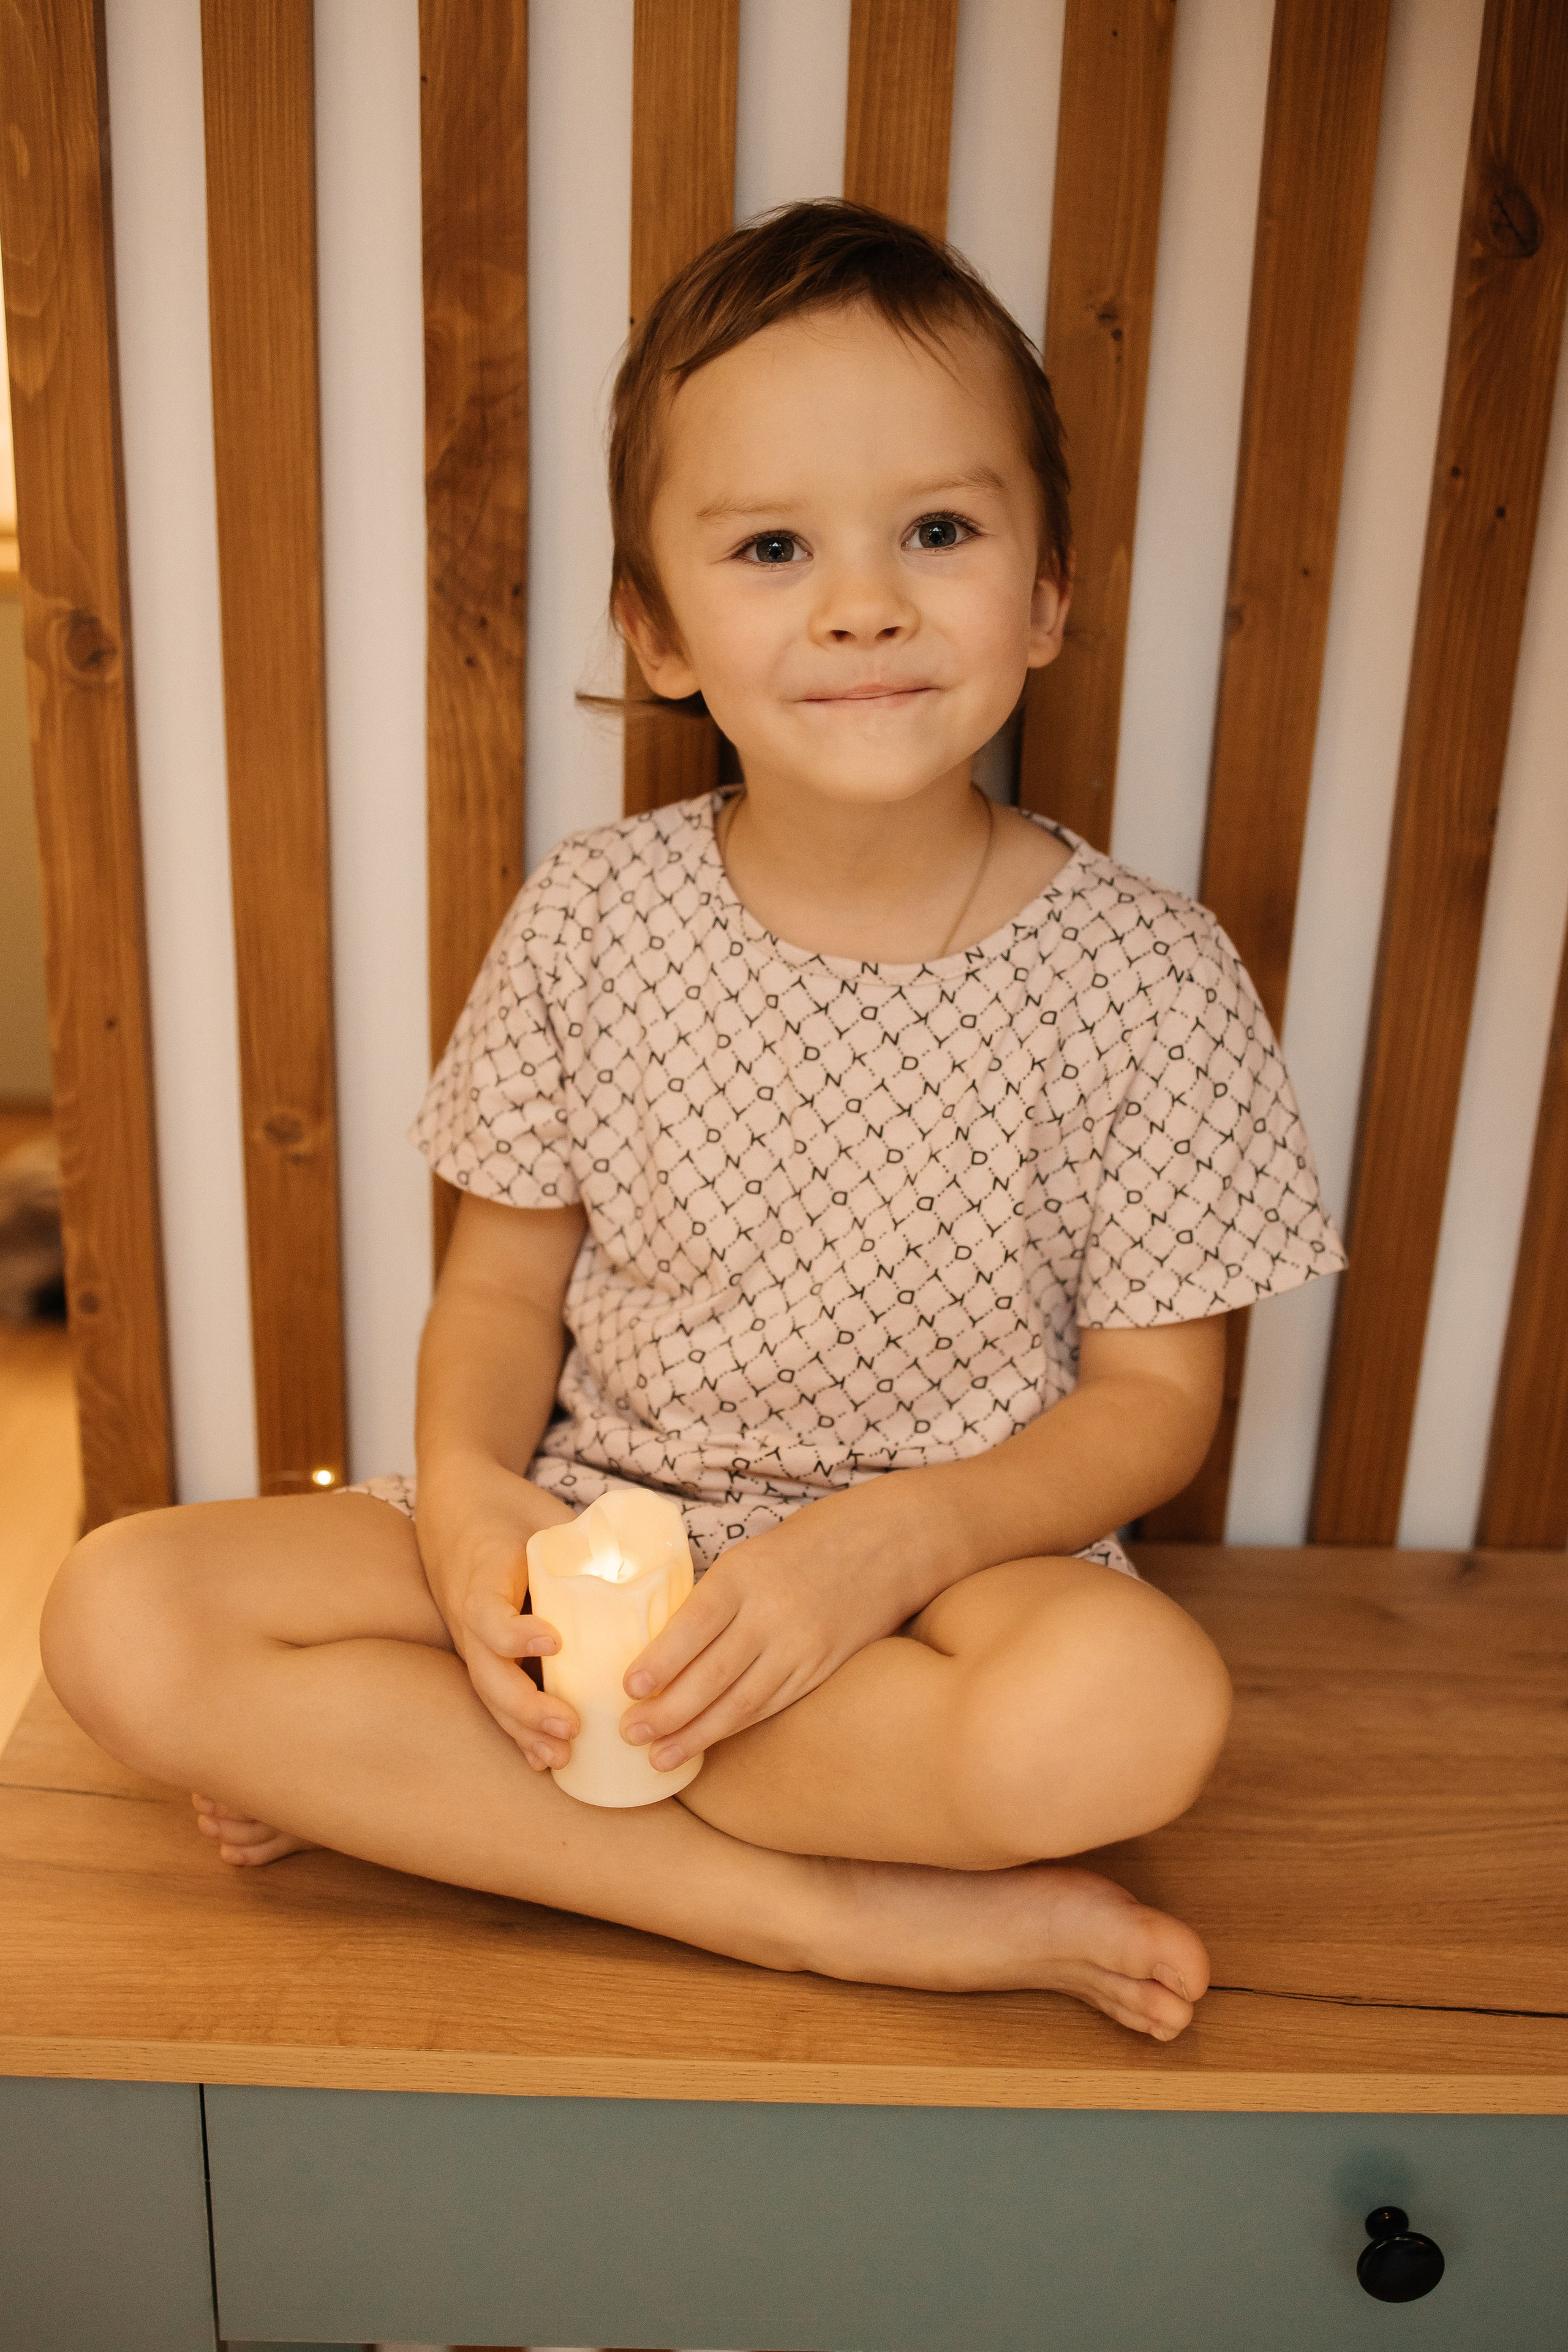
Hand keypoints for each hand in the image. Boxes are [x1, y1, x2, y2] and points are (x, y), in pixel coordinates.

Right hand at [415, 1455, 583, 1773]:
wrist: (456, 1503)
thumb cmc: (507, 1508)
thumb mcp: (541, 1515)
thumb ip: (583, 1543)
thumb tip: (650, 1566)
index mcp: (482, 1575)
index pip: (488, 1613)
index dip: (516, 1634)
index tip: (553, 1639)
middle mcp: (469, 1614)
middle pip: (487, 1672)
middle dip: (527, 1706)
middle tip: (571, 1725)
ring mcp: (470, 1638)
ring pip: (490, 1693)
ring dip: (523, 1729)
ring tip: (560, 1756)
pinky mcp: (480, 1652)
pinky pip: (494, 1695)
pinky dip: (517, 1729)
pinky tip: (545, 1757)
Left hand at [618, 1491, 931, 1772]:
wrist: (889, 1542)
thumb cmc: (807, 1544)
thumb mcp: (752, 1555)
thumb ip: (715, 1598)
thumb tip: (662, 1646)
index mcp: (746, 1574)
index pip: (696, 1622)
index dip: (662, 1659)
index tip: (628, 1687)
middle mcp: (774, 1612)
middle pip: (714, 1672)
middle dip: (668, 1710)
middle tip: (629, 1732)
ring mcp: (802, 1645)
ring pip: (743, 1701)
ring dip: (697, 1733)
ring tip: (659, 1756)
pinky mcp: (823, 1667)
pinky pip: (773, 1704)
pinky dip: (736, 1726)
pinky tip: (708, 1742)